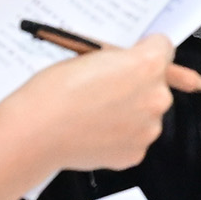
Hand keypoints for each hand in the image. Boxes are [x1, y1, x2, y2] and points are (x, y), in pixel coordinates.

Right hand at [0, 38, 200, 173]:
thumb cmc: (55, 91)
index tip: (134, 55)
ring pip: (146, 113)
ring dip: (130, 112)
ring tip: (95, 113)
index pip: (163, 46)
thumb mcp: (90, 56)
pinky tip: (95, 132)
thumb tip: (133, 65)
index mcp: (148, 64)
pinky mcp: (137, 153)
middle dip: (138, 84)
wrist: (36, 132)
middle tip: (107, 87)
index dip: (145, 49)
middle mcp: (157, 96)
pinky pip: (134, 138)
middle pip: (157, 83)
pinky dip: (120, 136)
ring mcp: (149, 128)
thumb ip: (120, 59)